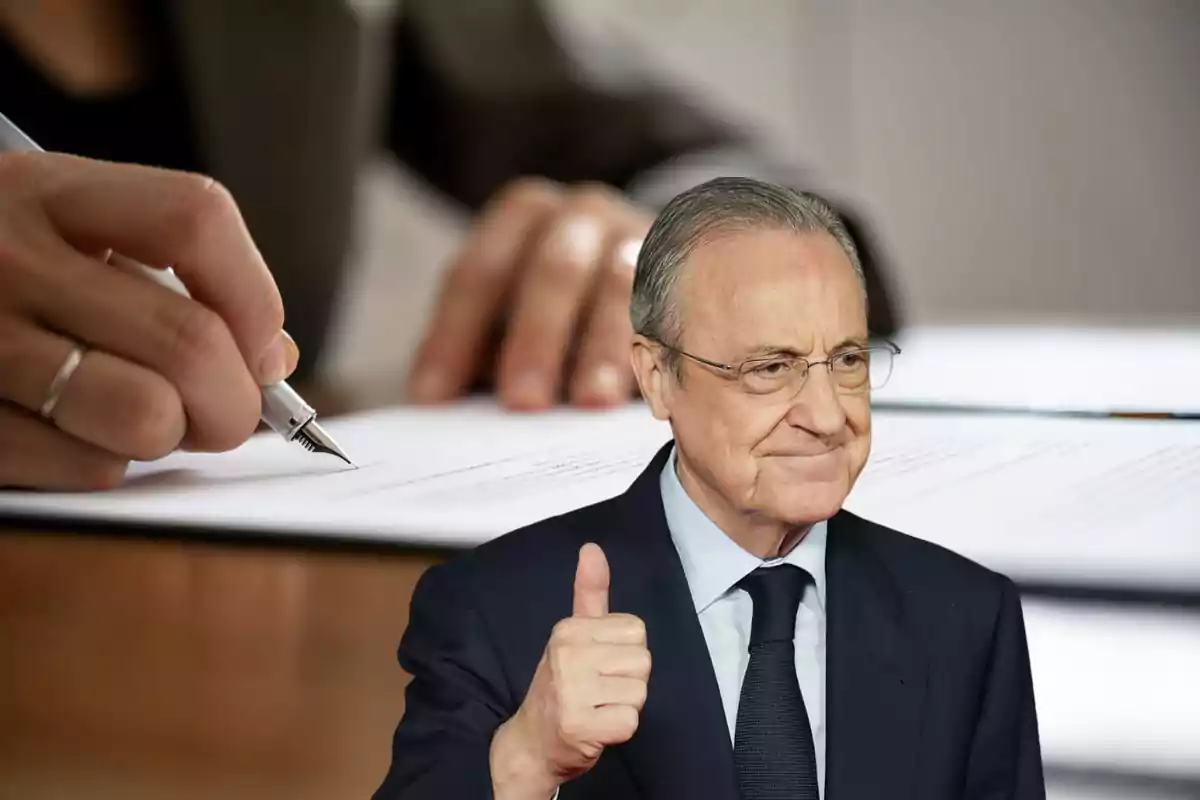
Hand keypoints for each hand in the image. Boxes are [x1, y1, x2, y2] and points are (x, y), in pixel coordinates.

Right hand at [0, 151, 296, 489]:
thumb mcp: (62, 230)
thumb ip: (169, 276)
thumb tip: (271, 360)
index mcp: (45, 192)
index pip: (195, 219)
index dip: (254, 294)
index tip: (259, 343)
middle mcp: (4, 258)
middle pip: (187, 340)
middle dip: (234, 399)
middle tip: (227, 413)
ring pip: (142, 415)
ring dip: (172, 434)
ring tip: (155, 422)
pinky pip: (83, 467)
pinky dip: (106, 465)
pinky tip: (80, 438)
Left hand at [407, 178, 650, 410]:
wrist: (645, 260)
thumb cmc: (560, 305)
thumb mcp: (513, 313)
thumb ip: (482, 349)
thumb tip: (443, 406)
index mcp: (522, 216)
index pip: (479, 274)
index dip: (453, 337)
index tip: (436, 398)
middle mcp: (580, 213)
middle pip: (553, 270)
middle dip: (535, 339)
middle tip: (523, 402)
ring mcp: (637, 233)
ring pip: (620, 285)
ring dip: (601, 348)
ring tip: (589, 402)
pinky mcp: (684, 268)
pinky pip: (671, 307)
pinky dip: (654, 349)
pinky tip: (644, 391)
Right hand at [490, 544, 649, 797]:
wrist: (532, 744)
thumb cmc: (562, 686)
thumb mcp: (573, 635)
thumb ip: (590, 593)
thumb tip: (592, 548)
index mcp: (568, 629)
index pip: (636, 631)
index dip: (625, 652)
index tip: (599, 666)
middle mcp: (567, 656)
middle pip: (642, 661)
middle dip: (628, 681)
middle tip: (599, 691)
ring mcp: (571, 692)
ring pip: (639, 693)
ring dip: (624, 707)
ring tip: (597, 708)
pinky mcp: (580, 727)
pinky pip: (630, 722)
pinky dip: (619, 730)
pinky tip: (596, 728)